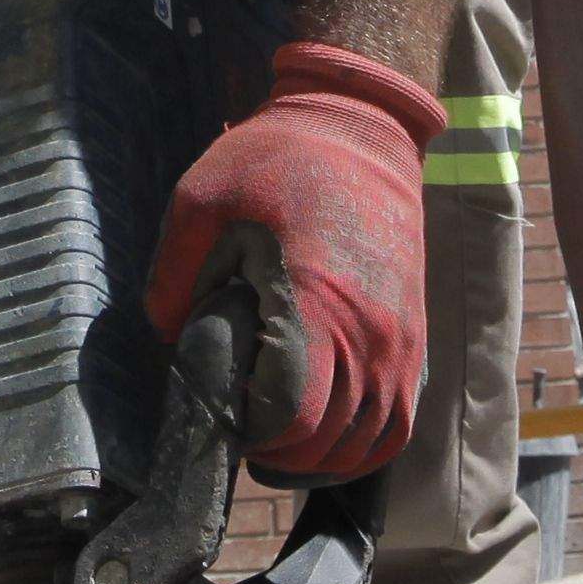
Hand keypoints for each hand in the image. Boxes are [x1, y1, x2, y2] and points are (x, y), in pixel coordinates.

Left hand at [144, 44, 437, 481]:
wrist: (363, 124)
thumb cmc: (279, 156)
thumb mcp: (199, 198)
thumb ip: (173, 275)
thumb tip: (168, 335)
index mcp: (316, 302)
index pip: (291, 417)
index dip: (249, 431)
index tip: (222, 412)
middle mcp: (371, 334)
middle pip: (326, 444)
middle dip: (275, 451)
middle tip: (239, 428)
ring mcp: (401, 341)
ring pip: (366, 445)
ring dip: (317, 459)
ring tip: (275, 443)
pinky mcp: (414, 338)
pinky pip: (397, 425)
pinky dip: (361, 447)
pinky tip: (323, 440)